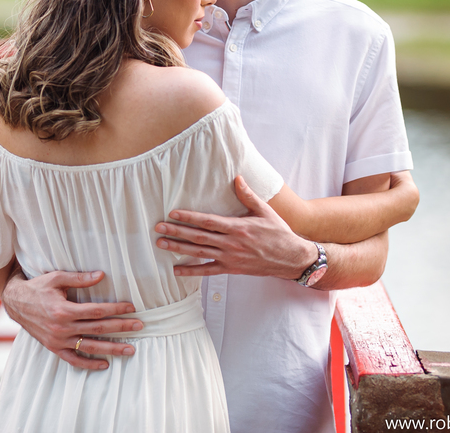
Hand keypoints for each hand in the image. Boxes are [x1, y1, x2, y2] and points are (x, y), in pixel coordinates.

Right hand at [1, 270, 143, 369]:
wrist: (15, 303)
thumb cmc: (37, 287)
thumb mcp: (56, 278)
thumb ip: (79, 278)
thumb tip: (101, 275)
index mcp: (63, 310)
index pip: (96, 311)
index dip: (116, 309)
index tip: (131, 307)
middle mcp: (61, 328)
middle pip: (98, 329)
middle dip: (121, 327)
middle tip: (140, 326)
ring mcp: (58, 341)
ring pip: (90, 347)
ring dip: (112, 349)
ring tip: (130, 350)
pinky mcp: (53, 348)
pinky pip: (73, 360)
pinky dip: (89, 363)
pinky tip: (104, 364)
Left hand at [156, 176, 315, 277]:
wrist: (291, 258)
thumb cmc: (278, 233)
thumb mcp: (265, 211)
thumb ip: (248, 195)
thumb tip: (237, 178)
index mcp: (237, 227)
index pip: (208, 221)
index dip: (189, 218)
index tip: (173, 214)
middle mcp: (231, 243)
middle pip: (199, 237)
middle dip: (177, 232)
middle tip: (158, 228)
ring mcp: (230, 258)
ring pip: (200, 253)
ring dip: (179, 249)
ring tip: (162, 244)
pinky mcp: (231, 269)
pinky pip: (208, 271)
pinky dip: (192, 271)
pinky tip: (177, 270)